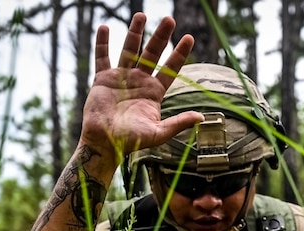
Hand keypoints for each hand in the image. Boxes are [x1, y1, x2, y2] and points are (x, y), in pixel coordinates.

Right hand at [81, 13, 204, 160]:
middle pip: (152, 54)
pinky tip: (106, 28)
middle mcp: (139, 82)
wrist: (104, 142)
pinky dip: (103, 43)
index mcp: (154, 93)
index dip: (179, 53)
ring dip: (135, 32)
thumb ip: (178, 123)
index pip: (170, 69)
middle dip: (161, 37)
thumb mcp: (159, 133)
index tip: (189, 38)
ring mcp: (121, 78)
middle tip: (170, 19)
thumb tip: (201, 118)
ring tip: (141, 15)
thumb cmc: (131, 141)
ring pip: (129, 50)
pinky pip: (102, 57)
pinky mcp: (103, 79)